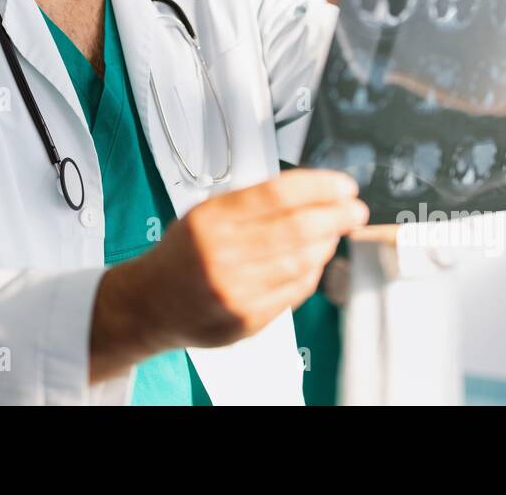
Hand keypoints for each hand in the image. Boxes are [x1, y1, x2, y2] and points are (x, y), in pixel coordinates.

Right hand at [89, 169, 367, 380]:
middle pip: (296, 228)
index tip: (343, 185)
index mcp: (210, 219)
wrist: (151, 303)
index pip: (277, 194)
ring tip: (334, 233)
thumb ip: (253, 202)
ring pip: (302, 261)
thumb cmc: (184, 253)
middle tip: (354, 210)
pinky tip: (314, 260)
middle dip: (336, 216)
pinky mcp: (246, 320)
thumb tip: (314, 193)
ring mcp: (234, 291)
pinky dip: (313, 272)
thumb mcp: (206, 212)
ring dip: (327, 243)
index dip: (320, 187)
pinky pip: (295, 291)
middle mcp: (221, 255)